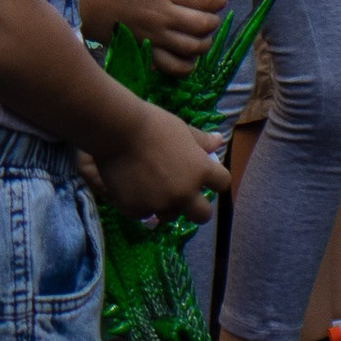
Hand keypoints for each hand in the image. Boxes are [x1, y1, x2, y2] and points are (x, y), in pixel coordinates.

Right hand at [81, 0, 228, 73]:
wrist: (90, 0)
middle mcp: (164, 14)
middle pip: (204, 24)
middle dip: (213, 19)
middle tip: (209, 14)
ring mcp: (156, 37)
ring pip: (194, 47)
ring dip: (205, 41)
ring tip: (201, 34)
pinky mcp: (147, 53)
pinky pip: (175, 67)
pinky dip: (188, 64)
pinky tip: (188, 55)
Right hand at [93, 98, 228, 225]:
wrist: (117, 131)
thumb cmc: (153, 124)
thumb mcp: (182, 129)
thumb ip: (201, 141)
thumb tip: (219, 140)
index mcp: (200, 171)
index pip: (222, 183)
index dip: (216, 180)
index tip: (207, 177)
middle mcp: (184, 193)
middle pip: (203, 215)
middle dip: (197, 208)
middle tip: (184, 196)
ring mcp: (160, 204)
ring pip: (171, 216)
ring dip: (166, 206)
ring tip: (153, 189)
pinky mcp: (137, 210)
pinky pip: (144, 213)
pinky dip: (141, 204)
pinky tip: (133, 188)